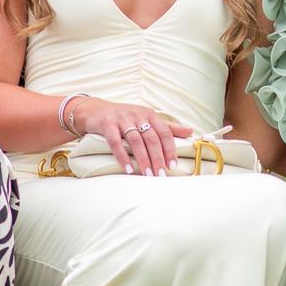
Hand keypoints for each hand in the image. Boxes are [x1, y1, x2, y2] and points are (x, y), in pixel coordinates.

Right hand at [75, 98, 193, 175]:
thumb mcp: (146, 118)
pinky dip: (122, 156)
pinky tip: (128, 169)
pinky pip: (116, 142)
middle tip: (161, 175)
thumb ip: (167, 126)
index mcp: (150, 114)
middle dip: (158, 158)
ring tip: (148, 174)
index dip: (170, 149)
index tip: (173, 165)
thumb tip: (190, 131)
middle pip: (151, 138)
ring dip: (143, 159)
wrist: (95, 110)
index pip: (164, 132)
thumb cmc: (125, 117)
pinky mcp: (107, 124)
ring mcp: (122, 119)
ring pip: (136, 141)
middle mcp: (137, 115)